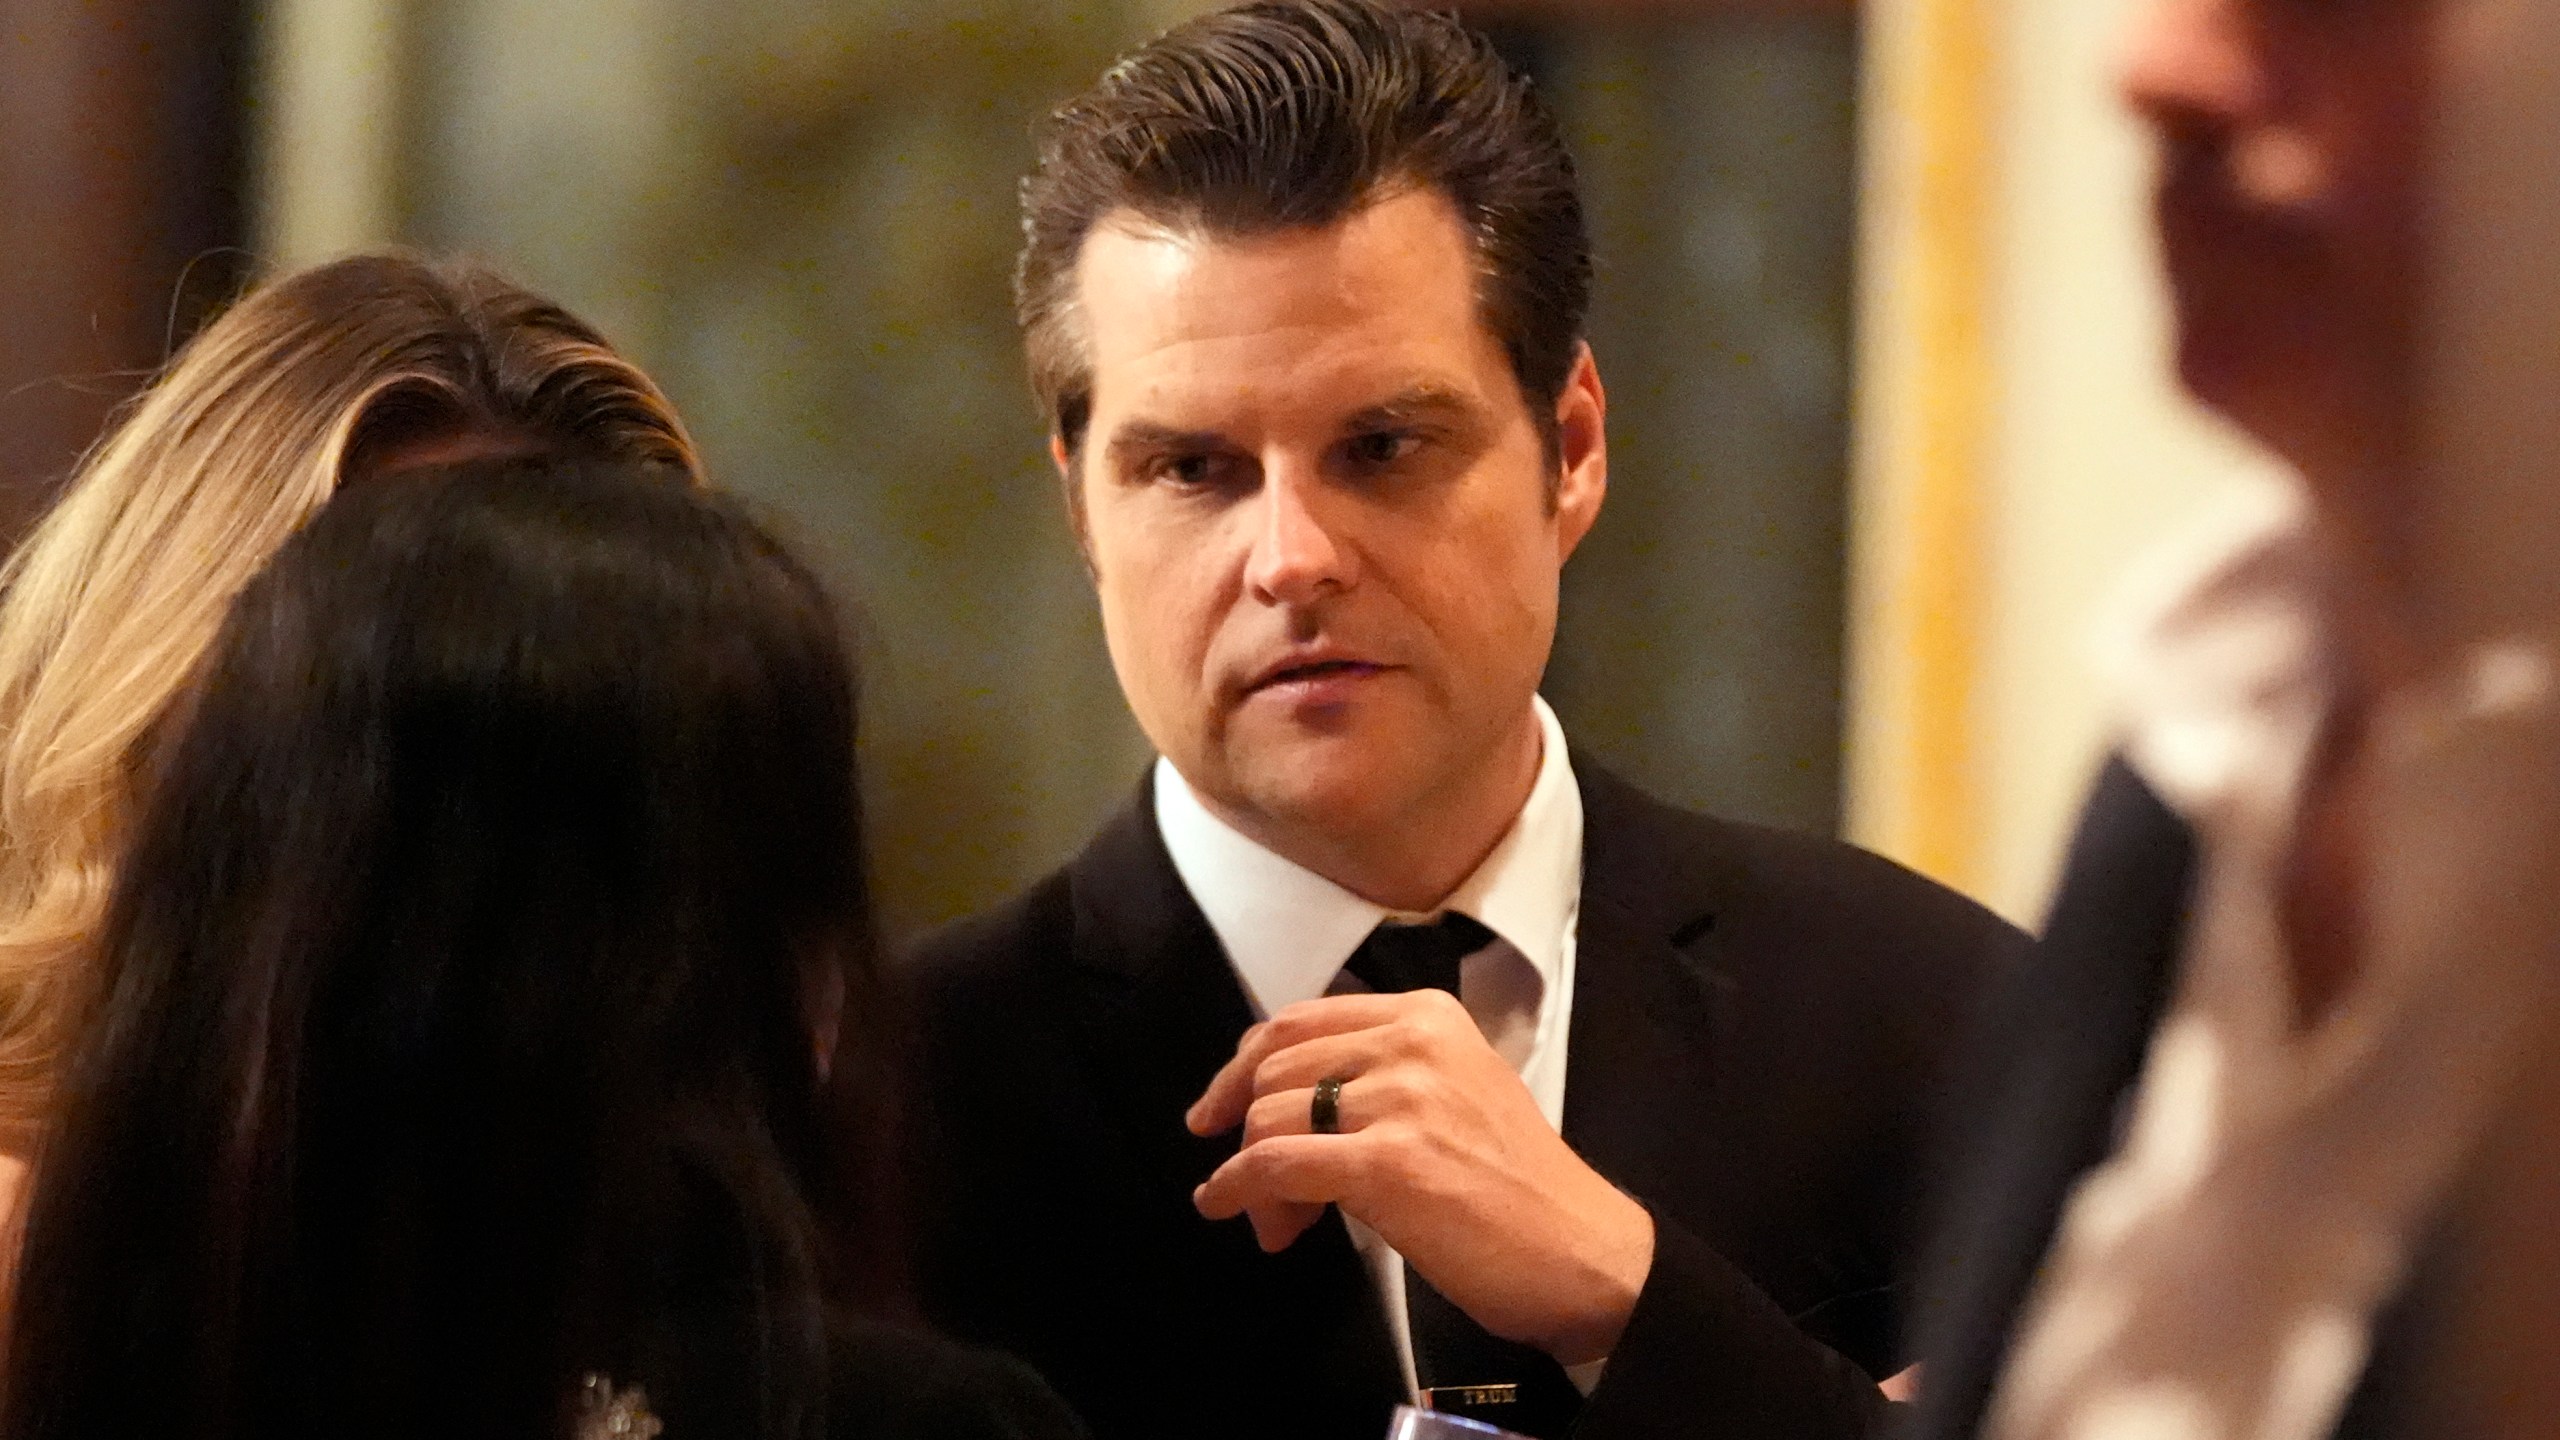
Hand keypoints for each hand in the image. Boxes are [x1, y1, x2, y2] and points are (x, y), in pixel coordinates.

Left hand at [1184, 990, 1654, 1365]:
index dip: (1242, 1067)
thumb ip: (1378, 1079)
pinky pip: (1274, 1165)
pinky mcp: (1389, 1163)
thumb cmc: (1519, 1188)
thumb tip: (1279, 1111)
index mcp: (1427, 1015)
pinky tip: (1233, 1212)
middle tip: (1258, 1190)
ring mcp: (1402, 1099)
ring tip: (1281, 1224)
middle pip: (1274, 1069)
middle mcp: (1412, 1042)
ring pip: (1268, 1118)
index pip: (1298, 1022)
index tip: (1218, 1108)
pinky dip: (1238, 1190)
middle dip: (1246, 1130)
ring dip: (1252, 1178)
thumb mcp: (1455, 1093)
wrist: (1581, 1251)